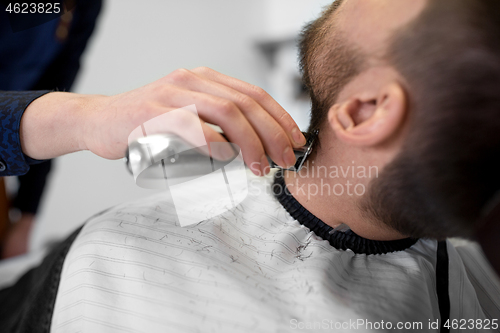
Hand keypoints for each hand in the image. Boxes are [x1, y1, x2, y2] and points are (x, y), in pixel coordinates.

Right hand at [21, 68, 305, 175]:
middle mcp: (192, 80)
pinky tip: (227, 158)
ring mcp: (172, 94)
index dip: (280, 118)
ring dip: (251, 142)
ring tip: (261, 167)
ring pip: (227, 112)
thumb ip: (218, 124)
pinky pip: (192, 126)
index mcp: (206, 79)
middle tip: (285, 160)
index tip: (296, 142)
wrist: (100, 121)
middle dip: (274, 134)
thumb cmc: (149, 124)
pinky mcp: (153, 113)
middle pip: (247, 103)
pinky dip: (215, 143)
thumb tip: (258, 145)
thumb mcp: (189, 116)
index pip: (255, 94)